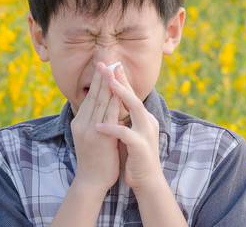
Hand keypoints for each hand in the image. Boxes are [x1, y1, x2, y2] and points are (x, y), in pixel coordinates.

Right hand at [71, 61, 121, 192]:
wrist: (91, 181)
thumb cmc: (94, 160)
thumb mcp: (90, 136)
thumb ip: (94, 121)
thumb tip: (102, 107)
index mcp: (80, 121)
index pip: (90, 96)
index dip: (98, 80)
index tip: (104, 65)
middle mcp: (82, 122)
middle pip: (93, 94)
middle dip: (102, 76)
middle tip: (108, 58)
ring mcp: (89, 129)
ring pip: (100, 101)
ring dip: (108, 83)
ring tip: (113, 68)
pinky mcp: (98, 136)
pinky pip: (108, 114)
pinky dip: (113, 100)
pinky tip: (118, 90)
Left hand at [94, 63, 162, 191]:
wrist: (146, 181)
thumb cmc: (134, 157)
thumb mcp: (128, 133)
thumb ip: (122, 119)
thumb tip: (110, 104)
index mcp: (143, 118)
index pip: (131, 95)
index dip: (121, 80)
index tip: (110, 66)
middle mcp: (147, 122)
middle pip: (134, 96)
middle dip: (121, 80)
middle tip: (109, 66)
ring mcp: (145, 133)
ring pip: (135, 108)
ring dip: (121, 95)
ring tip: (108, 84)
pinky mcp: (140, 147)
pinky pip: (125, 134)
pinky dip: (111, 129)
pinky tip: (98, 126)